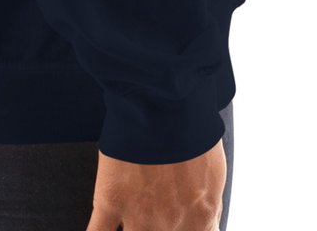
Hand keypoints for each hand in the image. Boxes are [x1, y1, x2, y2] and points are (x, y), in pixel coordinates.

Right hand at [84, 134, 225, 230]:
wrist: (165, 98)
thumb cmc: (193, 128)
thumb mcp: (214, 172)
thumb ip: (209, 206)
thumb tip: (209, 223)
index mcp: (200, 219)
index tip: (175, 227)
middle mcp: (170, 226)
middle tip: (150, 217)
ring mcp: (139, 217)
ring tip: (130, 222)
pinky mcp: (111, 201)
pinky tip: (101, 229)